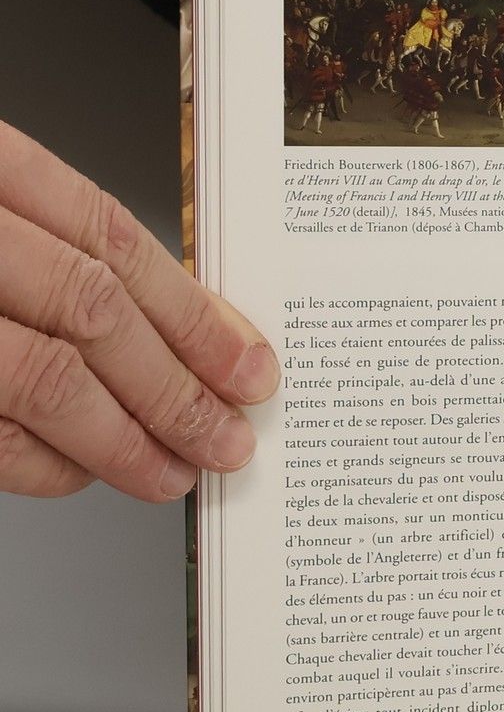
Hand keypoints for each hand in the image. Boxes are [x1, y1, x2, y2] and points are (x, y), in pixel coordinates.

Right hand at [0, 120, 277, 500]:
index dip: (196, 313)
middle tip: (230, 438)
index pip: (116, 240)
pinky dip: (43, 461)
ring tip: (177, 471)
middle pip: (95, 313)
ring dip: (125, 439)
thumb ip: (65, 247)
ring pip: (48, 379)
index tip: (253, 367)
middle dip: (178, 387)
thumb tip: (188, 322)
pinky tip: (83, 471)